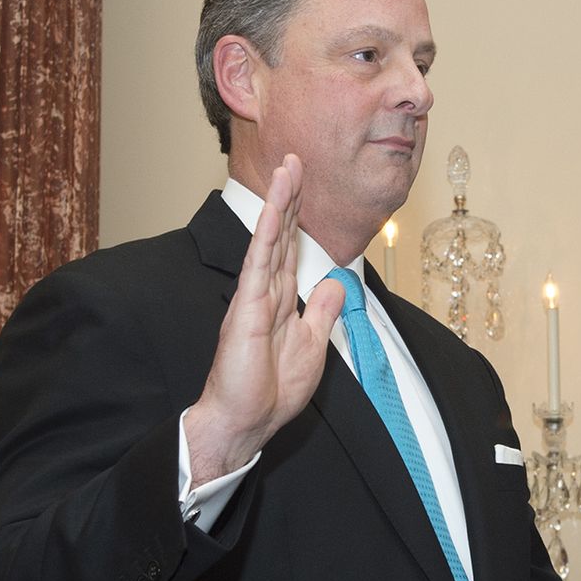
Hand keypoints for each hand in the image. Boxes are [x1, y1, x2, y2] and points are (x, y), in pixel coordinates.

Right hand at [185, 154, 341, 484]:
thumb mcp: (312, 343)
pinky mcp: (246, 309)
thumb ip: (321, 311)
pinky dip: (268, 236)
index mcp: (280, 298)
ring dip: (279, 204)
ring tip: (287, 169)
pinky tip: (276, 211)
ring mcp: (254, 297)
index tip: (306, 184)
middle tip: (296, 159)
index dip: (300, 216)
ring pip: (268, 241)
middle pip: (281, 235)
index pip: (292, 248)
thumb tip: (336, 281)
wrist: (243, 421)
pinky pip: (259, 265)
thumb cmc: (270, 390)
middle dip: (289, 197)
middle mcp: (265, 291)